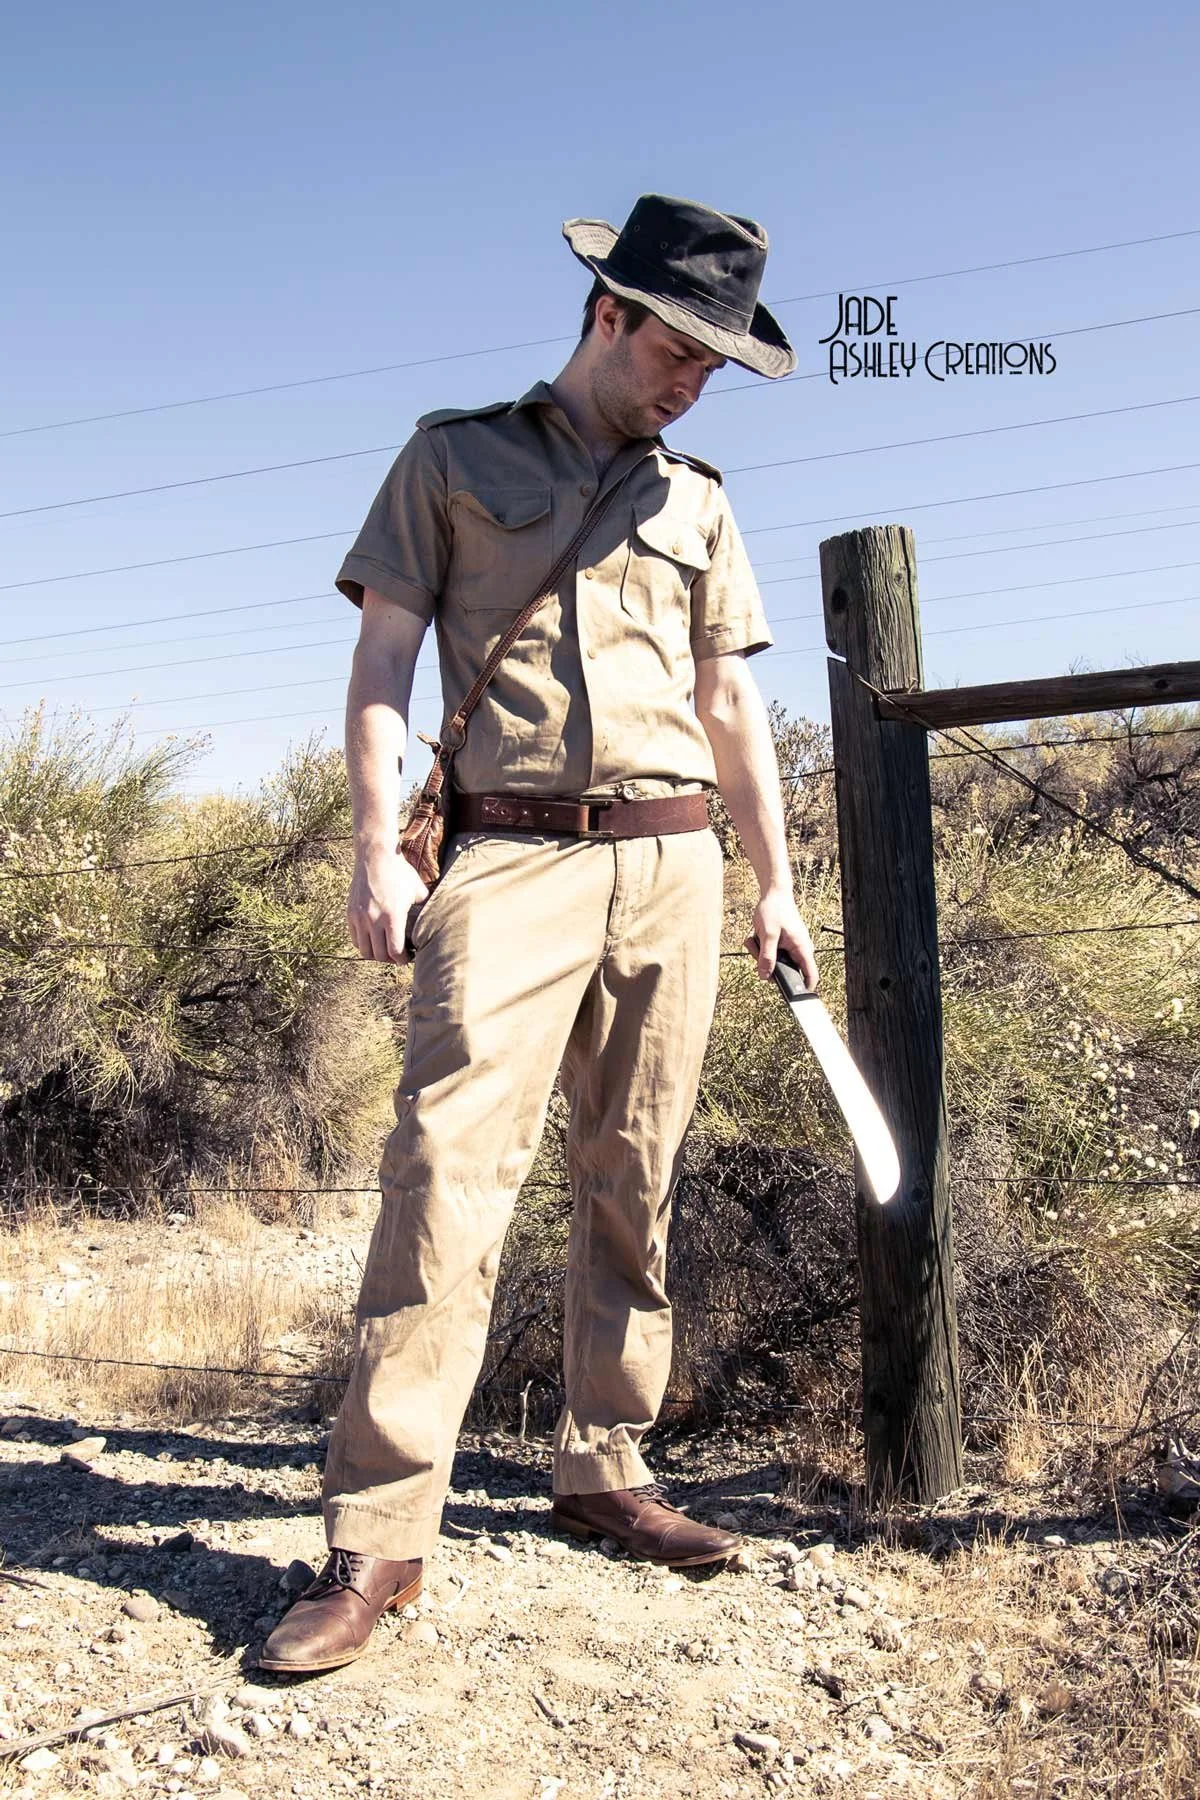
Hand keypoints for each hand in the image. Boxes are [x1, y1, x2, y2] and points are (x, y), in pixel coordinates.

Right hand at [347, 849, 428, 963]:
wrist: (376, 855)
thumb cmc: (400, 873)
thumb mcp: (418, 890)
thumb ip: (425, 908)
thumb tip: (436, 920)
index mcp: (392, 916)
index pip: (395, 951)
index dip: (402, 960)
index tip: (407, 958)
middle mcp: (374, 919)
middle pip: (379, 955)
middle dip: (390, 959)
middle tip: (397, 956)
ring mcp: (360, 917)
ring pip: (365, 950)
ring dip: (375, 954)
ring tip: (384, 950)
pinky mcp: (351, 913)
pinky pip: (355, 939)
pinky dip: (364, 944)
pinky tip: (373, 940)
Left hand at [744, 886, 818, 989]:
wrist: (773, 892)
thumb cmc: (774, 909)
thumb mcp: (768, 934)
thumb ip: (766, 956)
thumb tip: (764, 976)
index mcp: (802, 949)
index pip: (811, 976)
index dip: (805, 990)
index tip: (795, 1000)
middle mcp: (798, 950)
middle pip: (785, 971)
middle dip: (768, 966)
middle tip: (758, 951)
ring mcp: (789, 947)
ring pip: (774, 963)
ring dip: (761, 954)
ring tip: (756, 938)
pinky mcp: (781, 944)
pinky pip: (769, 954)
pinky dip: (760, 948)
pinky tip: (756, 936)